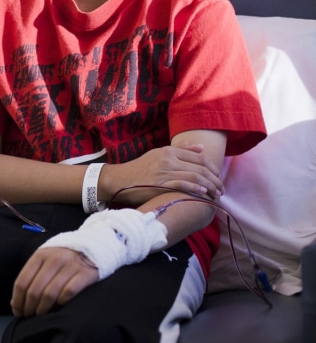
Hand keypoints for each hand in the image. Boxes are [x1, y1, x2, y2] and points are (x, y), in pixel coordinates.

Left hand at [11, 247, 98, 316]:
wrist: (93, 246)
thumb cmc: (63, 257)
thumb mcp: (45, 259)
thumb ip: (31, 276)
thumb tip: (16, 303)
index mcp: (40, 256)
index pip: (22, 282)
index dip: (17, 300)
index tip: (17, 311)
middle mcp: (53, 260)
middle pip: (34, 290)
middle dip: (29, 308)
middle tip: (29, 316)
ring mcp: (70, 266)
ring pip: (50, 294)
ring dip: (43, 309)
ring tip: (41, 315)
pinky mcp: (85, 274)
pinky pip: (69, 292)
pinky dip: (61, 303)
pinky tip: (59, 307)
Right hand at [102, 142, 223, 206]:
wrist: (120, 179)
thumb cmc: (140, 169)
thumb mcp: (158, 154)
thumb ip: (180, 150)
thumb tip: (201, 148)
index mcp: (169, 151)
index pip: (199, 157)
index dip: (213, 168)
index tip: (219, 177)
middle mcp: (168, 159)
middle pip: (200, 168)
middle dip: (215, 180)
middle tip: (221, 189)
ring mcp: (164, 171)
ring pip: (195, 177)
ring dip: (210, 187)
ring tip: (216, 195)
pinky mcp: (160, 184)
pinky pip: (183, 185)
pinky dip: (196, 188)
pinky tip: (203, 193)